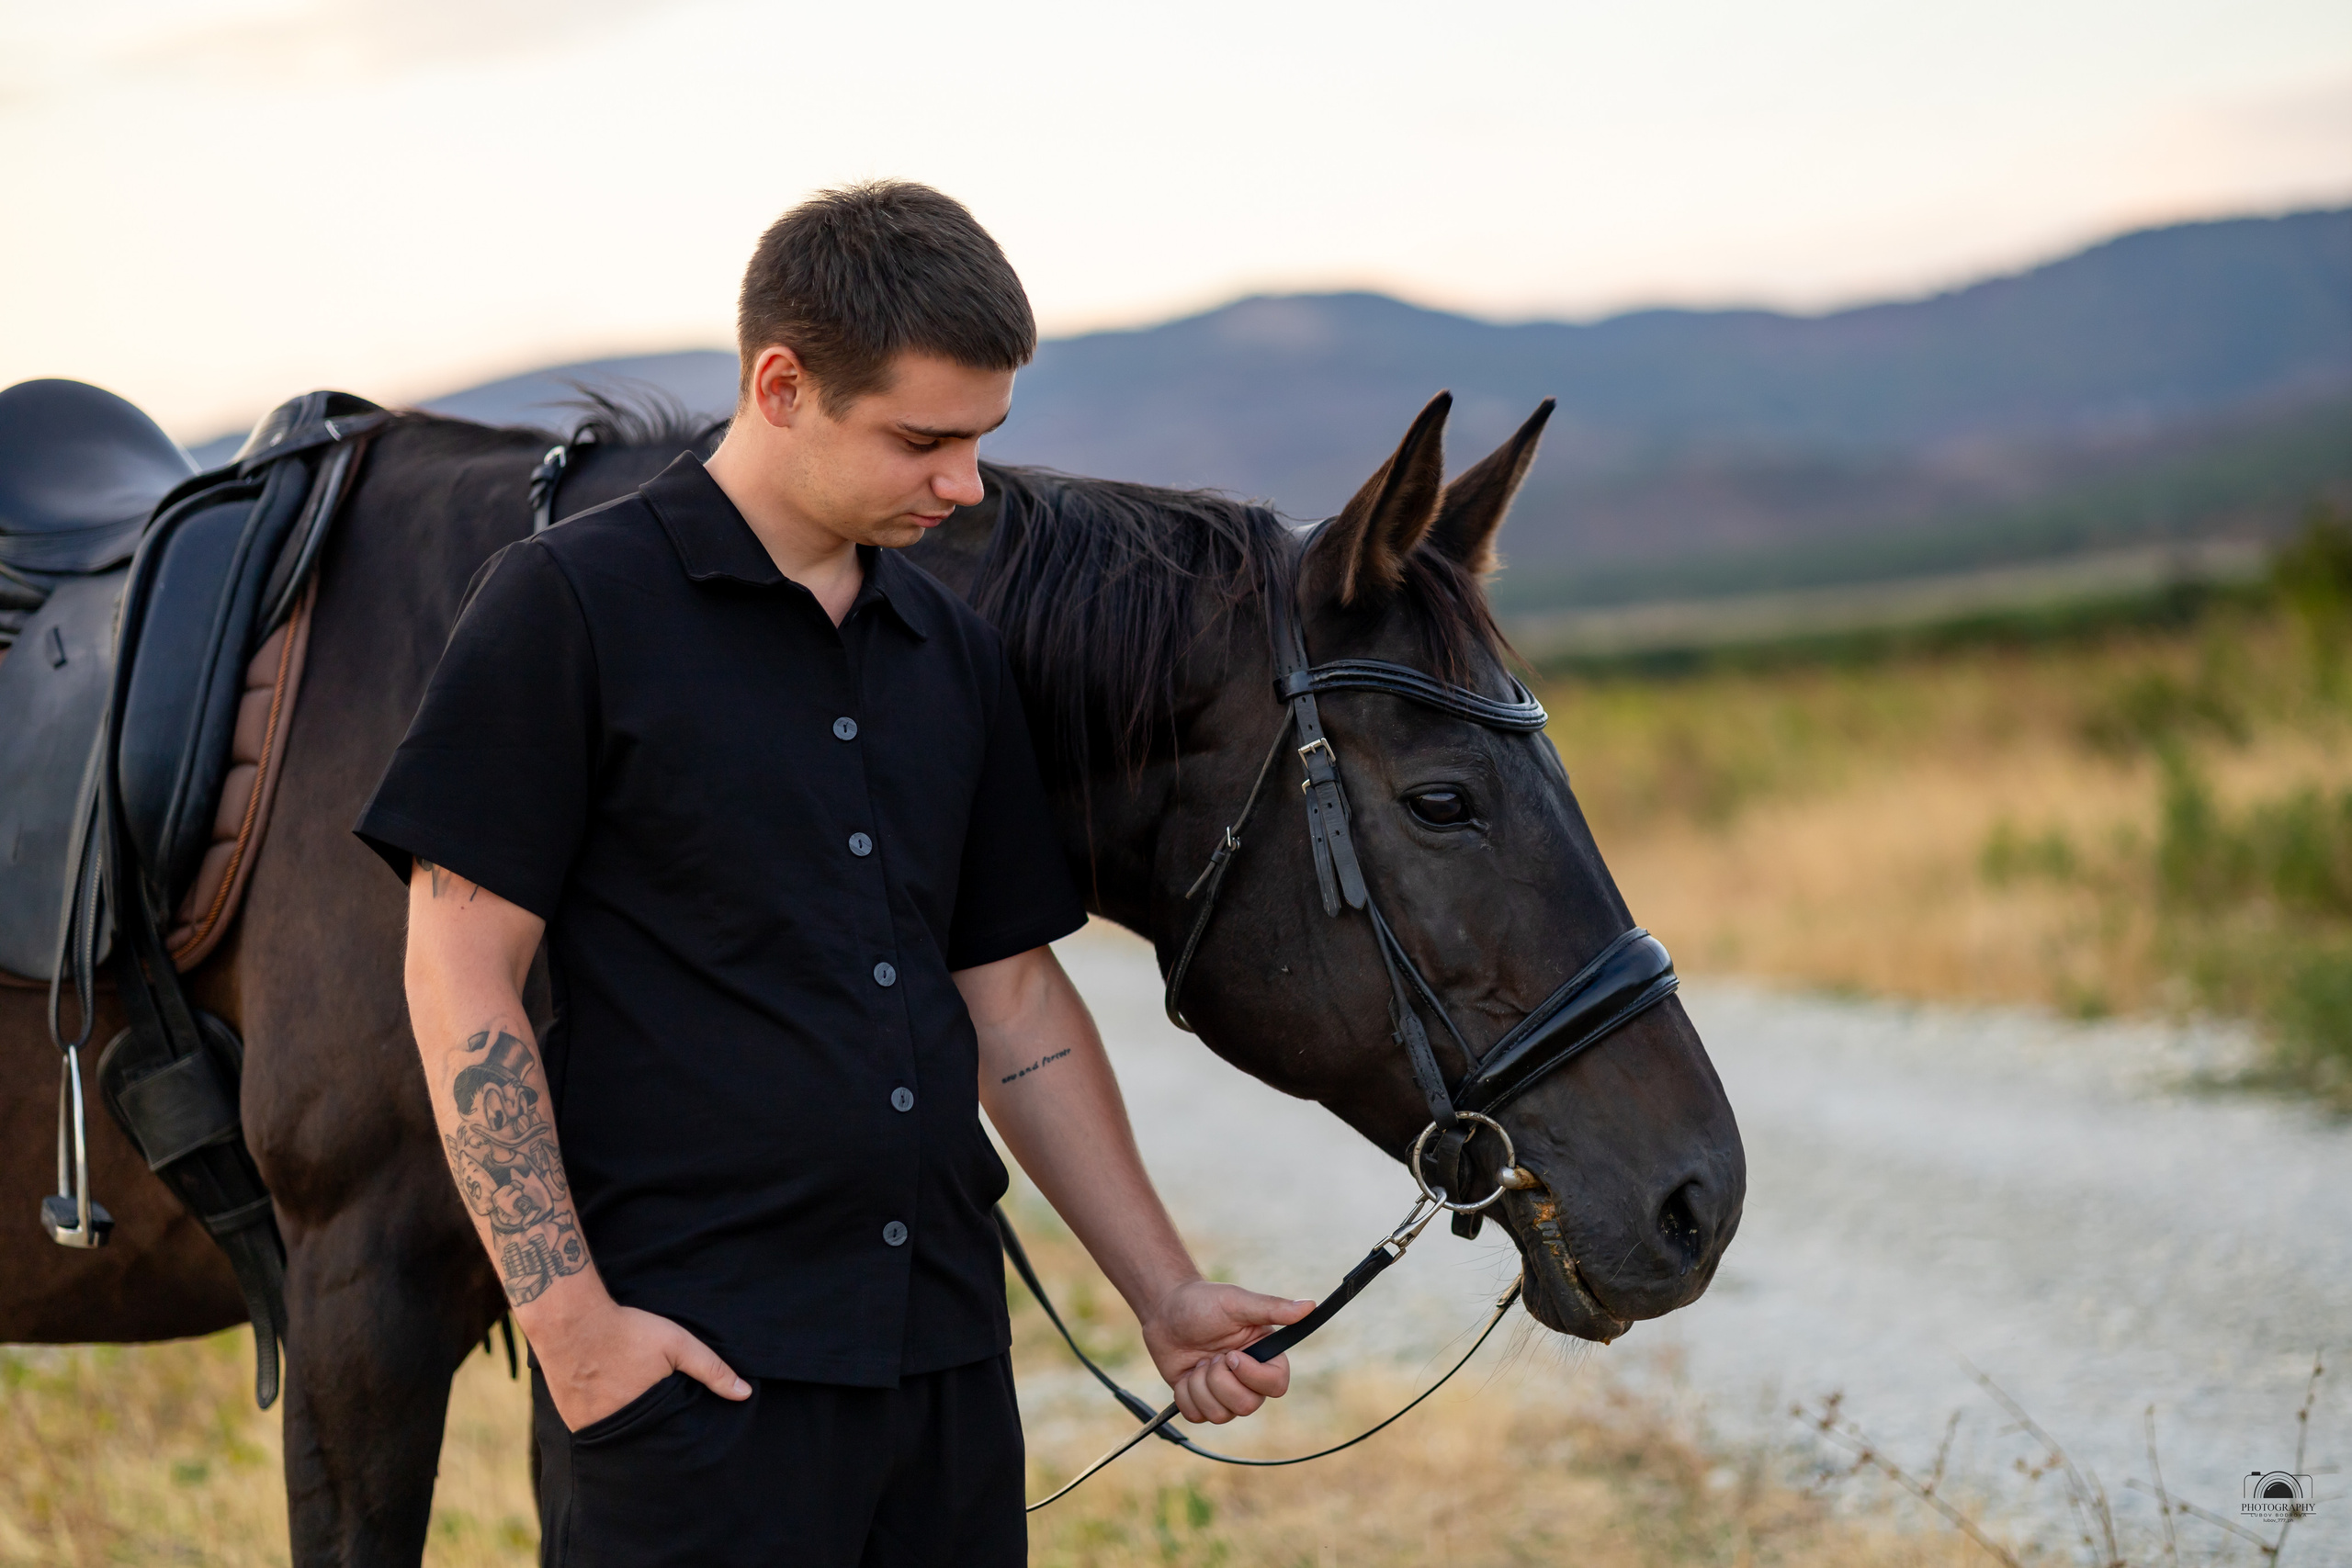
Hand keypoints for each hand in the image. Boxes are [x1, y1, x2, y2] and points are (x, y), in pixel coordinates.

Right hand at [527, 1293, 750, 1431]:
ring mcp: (588, 1428)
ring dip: (627, 1430)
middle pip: (642, 1442)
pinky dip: (604, 1422)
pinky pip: (594, 1431)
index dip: (676, 1434)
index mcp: (644, 1417)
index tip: (681, 1427)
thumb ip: (711, 1369)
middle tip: (658, 1419)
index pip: (668, 1440)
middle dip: (652, 1435)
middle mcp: (614, 1430)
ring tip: (634, 1412)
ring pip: (617, 1439)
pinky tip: (610, 1405)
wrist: (570, 1320)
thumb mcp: (677, 1343)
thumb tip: (744, 1394)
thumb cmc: (627, 1330)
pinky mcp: (570, 1421)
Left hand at [1141, 1279, 1314, 1424]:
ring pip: (1220, 1416)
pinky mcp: (1201, 1401)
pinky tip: (1185, 1373)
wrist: (1165, 1310)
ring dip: (1200, 1386)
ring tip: (1197, 1362)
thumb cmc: (1203, 1302)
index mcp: (1264, 1356)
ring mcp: (1224, 1393)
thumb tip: (1310, 1305)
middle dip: (1220, 1382)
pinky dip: (1185, 1395)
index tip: (1230, 1355)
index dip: (1252, 1377)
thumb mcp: (1237, 1302)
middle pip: (1247, 1406)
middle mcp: (1248, 1378)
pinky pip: (1197, 1417)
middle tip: (1209, 1357)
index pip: (1277, 1385)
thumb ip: (1273, 1307)